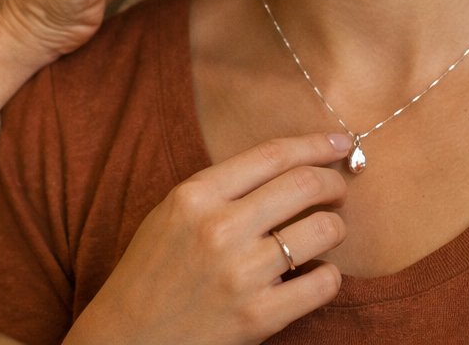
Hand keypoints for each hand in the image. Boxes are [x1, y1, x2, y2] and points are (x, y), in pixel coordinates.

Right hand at [66, 133, 351, 344]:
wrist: (128, 339)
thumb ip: (222, 188)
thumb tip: (288, 167)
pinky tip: (316, 275)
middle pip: (304, 185)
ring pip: (323, 230)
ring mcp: (240, 274)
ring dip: (335, 228)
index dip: (315, 144)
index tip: (339, 143)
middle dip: (334, 183)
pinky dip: (329, 275)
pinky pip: (323, 283)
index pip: (272, 155)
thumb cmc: (152, 272)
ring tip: (326, 233)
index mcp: (195, 196)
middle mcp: (219, 228)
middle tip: (339, 189)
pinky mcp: (259, 317)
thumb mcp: (173, 213)